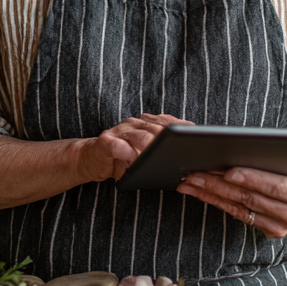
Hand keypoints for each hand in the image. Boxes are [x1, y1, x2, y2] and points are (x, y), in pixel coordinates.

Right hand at [75, 114, 190, 182]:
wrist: (91, 159)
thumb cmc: (122, 160)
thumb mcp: (144, 156)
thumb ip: (161, 154)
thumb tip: (188, 162)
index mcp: (146, 124)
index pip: (168, 123)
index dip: (181, 128)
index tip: (195, 136)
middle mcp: (134, 124)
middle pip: (156, 129)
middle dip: (169, 140)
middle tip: (181, 151)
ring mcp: (119, 132)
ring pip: (139, 135)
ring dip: (150, 146)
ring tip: (158, 157)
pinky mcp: (104, 141)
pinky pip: (114, 144)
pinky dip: (123, 149)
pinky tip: (129, 156)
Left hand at [176, 163, 286, 238]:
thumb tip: (254, 145)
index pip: (274, 186)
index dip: (251, 179)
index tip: (227, 171)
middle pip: (250, 198)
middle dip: (219, 185)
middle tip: (195, 172)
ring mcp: (281, 227)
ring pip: (239, 209)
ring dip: (211, 195)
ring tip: (189, 181)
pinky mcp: (270, 232)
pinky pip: (239, 215)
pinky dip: (218, 203)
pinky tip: (200, 192)